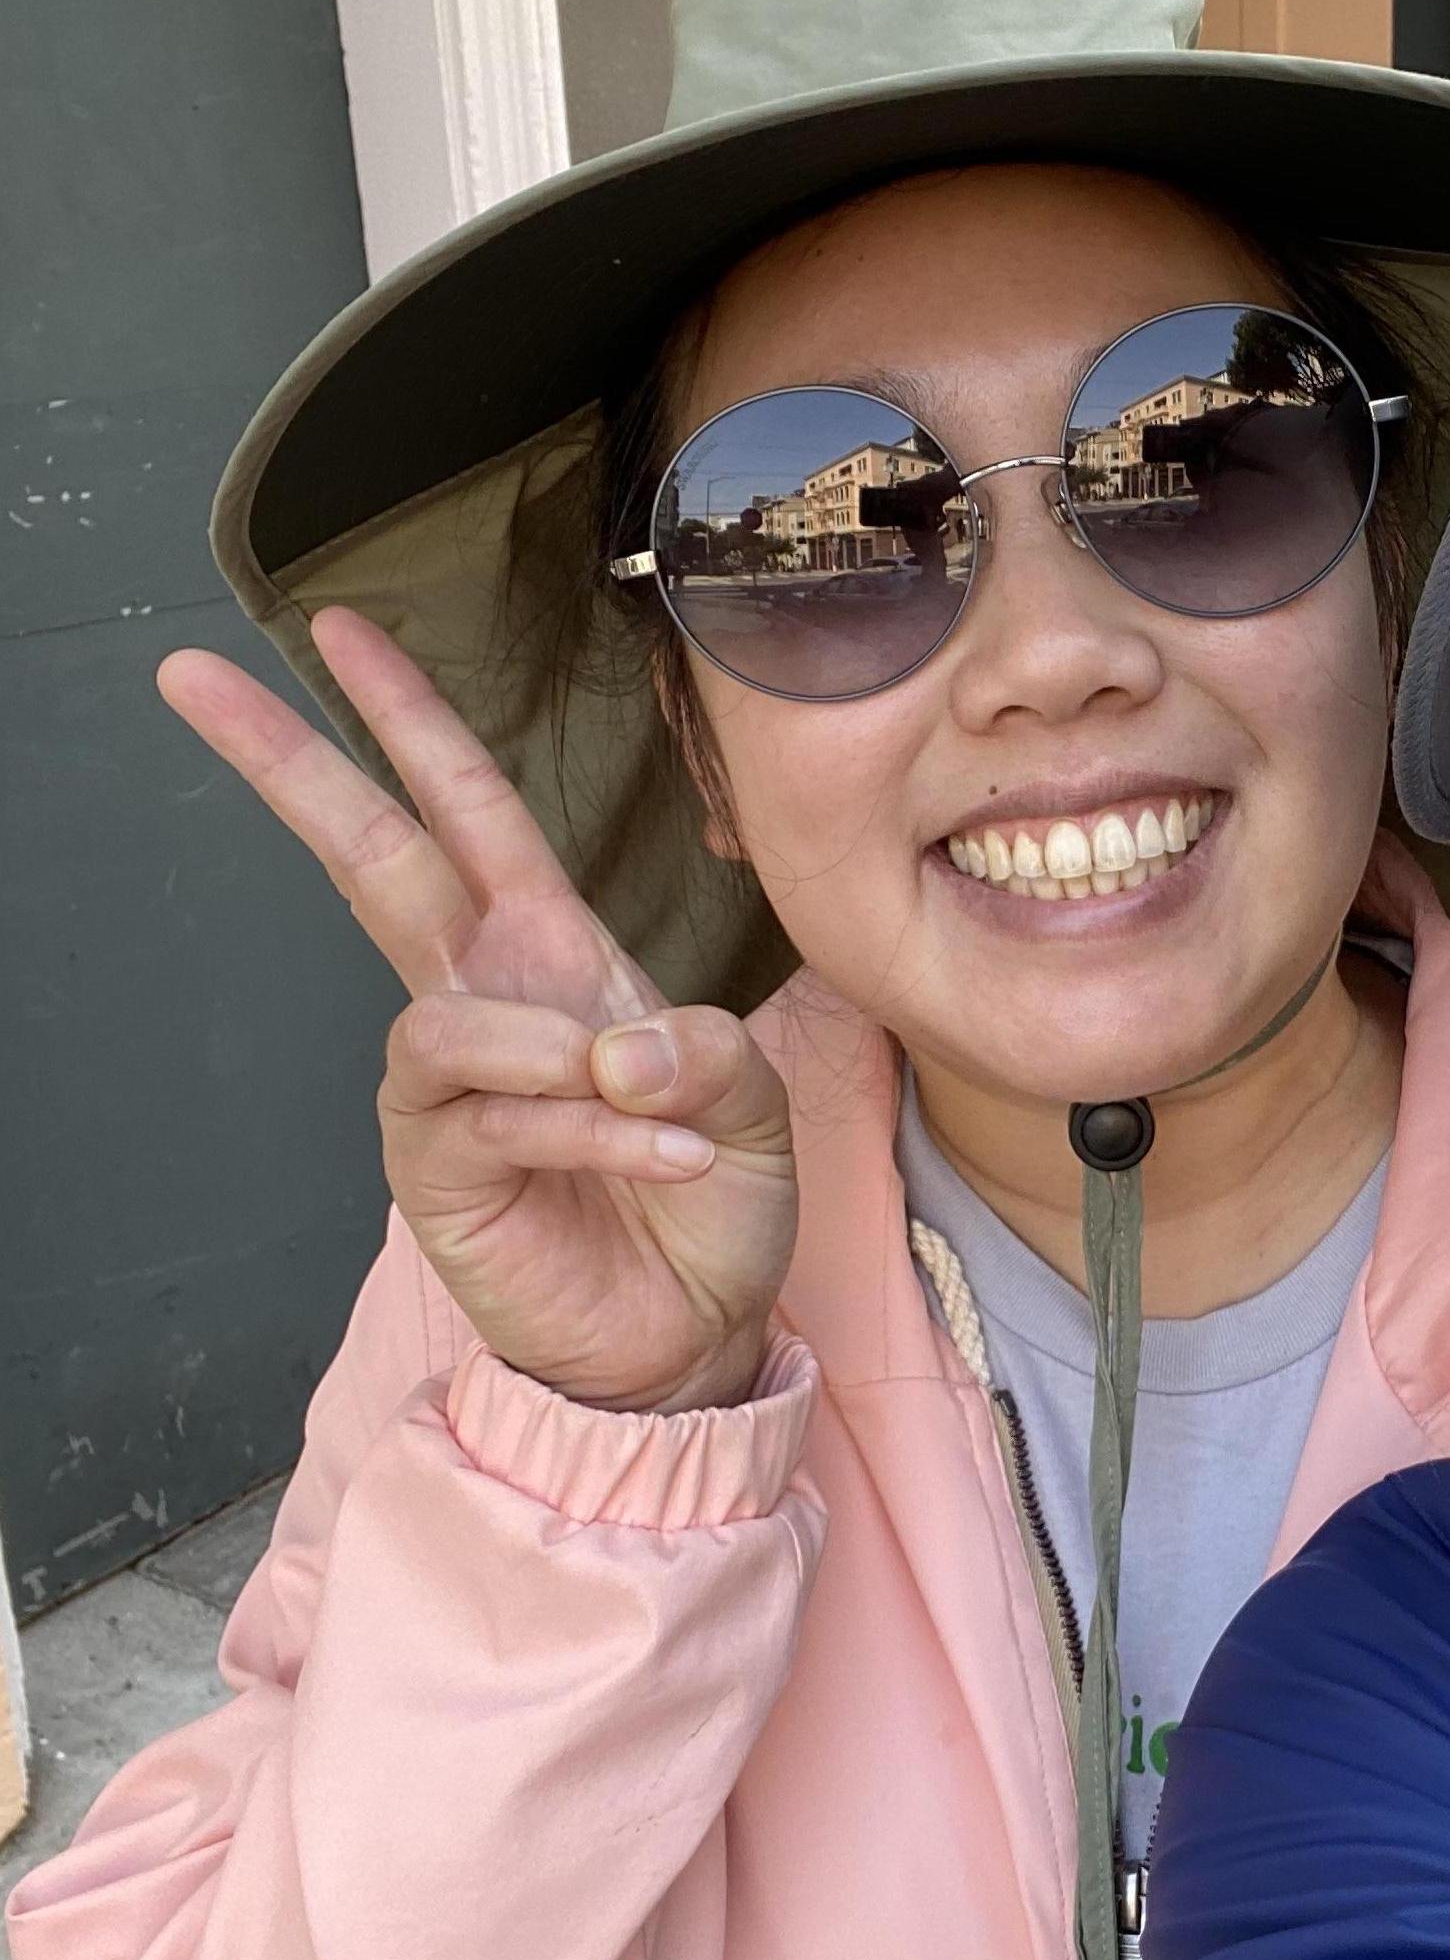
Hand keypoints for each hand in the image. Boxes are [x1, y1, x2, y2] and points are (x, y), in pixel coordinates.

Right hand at [161, 610, 795, 1415]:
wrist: (697, 1327)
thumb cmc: (712, 1197)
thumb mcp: (748, 1098)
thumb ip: (707, 1050)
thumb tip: (619, 1049)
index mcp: (553, 952)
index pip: (467, 813)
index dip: (409, 722)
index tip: (338, 632)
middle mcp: (483, 1003)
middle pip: (368, 860)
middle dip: (291, 766)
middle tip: (191, 679)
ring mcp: (446, 1088)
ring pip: (447, 1020)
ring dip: (559, 1057)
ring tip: (651, 1103)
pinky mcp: (436, 1172)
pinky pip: (501, 1120)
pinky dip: (597, 1134)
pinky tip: (671, 1158)